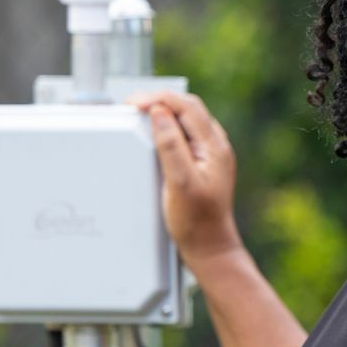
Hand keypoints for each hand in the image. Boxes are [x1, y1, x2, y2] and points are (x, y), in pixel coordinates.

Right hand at [128, 91, 241, 264]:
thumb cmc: (196, 221)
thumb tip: (160, 113)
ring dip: (163, 112)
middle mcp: (215, 146)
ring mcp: (210, 155)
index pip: (188, 106)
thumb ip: (170, 145)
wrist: (209, 247)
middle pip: (188, 108)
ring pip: (186, 120)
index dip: (160, 98)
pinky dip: (167, 128)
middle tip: (131, 105)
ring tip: (139, 114)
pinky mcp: (202, 165)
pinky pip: (185, 136)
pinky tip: (153, 134)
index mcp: (214, 147)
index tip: (134, 102)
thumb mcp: (180, 181)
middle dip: (160, 100)